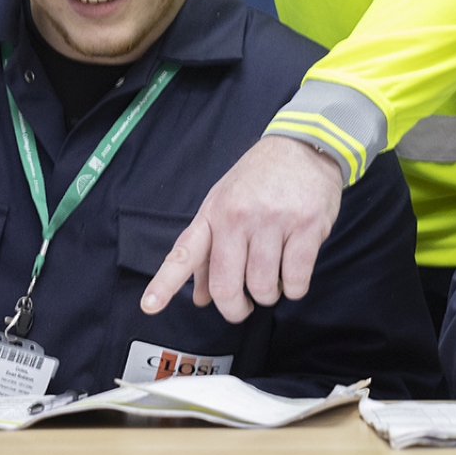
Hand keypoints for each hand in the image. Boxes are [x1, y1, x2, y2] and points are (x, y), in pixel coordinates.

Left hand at [141, 135, 345, 322]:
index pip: (185, 253)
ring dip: (268, 295)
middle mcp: (239, 217)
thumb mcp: (225, 204)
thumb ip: (209, 251)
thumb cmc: (260, 179)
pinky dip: (294, 288)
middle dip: (235, 309)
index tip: (149, 306)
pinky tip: (293, 276)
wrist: (304, 145)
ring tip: (273, 280)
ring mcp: (274, 221)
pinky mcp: (307, 227)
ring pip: (264, 288)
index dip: (165, 283)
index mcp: (214, 213)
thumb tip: (200, 297)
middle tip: (243, 307)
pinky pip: (295, 280)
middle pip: (227, 286)